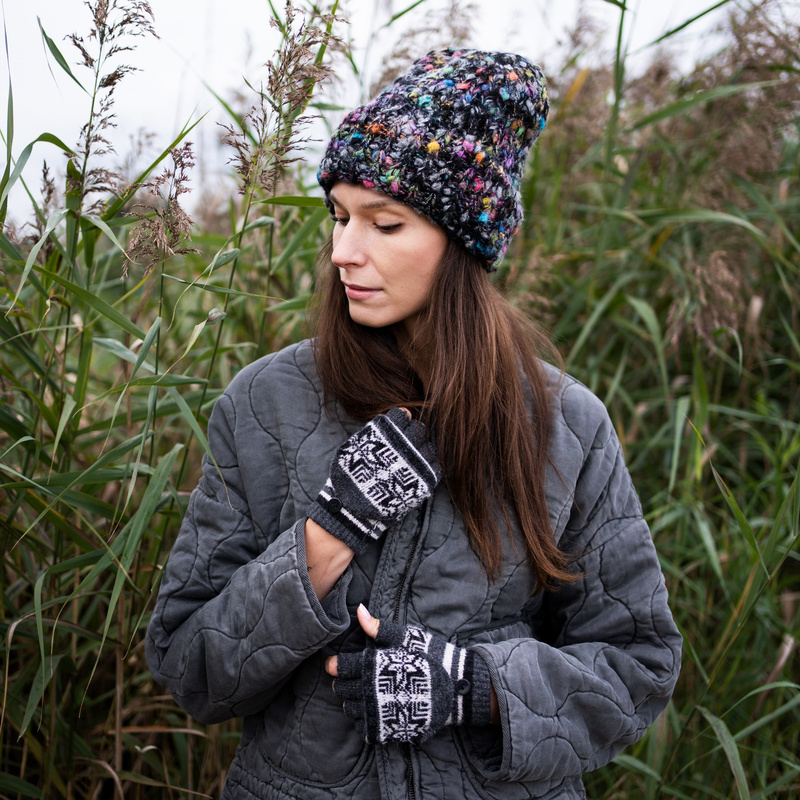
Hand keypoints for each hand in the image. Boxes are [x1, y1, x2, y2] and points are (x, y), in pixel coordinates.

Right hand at [307, 407, 440, 555]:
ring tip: (410, 462)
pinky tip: (419, 471)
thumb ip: (380, 426)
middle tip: (402, 449)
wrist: (354, 508)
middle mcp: (404, 445)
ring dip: (421, 452)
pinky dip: (430, 466)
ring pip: (430, 447)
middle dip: (411, 437)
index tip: (394, 432)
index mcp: (386, 433)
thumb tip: (406, 411)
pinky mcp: (426, 480)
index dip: (399, 423)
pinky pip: (437, 465)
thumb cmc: (351, 474)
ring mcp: (417, 463)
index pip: (403, 416)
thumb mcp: (356, 444)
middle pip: (419, 430)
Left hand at [325, 605, 491, 743]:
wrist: (455, 689)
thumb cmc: (430, 659)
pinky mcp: (387, 729)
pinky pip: (362, 727)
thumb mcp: (406, 638)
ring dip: (351, 700)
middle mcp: (372, 692)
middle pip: (342, 689)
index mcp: (373, 668)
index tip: (336, 664)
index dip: (335, 665)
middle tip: (352, 676)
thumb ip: (379, 627)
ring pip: (349, 709)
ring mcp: (379, 713)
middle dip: (343, 681)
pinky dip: (362, 719)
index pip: (341, 667)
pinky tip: (371, 709)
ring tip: (362, 692)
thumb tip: (359, 611)